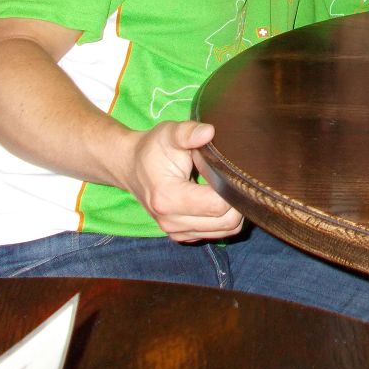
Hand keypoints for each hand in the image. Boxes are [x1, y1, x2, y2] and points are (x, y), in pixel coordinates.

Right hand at [123, 121, 244, 242]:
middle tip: (232, 177)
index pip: (218, 205)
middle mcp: (171, 221)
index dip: (232, 187)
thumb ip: (188, 132)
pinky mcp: (181, 236)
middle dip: (237, 200)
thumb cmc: (153, 148)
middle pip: (226, 222)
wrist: (131, 166)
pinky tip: (217, 198)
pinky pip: (216, 233)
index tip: (229, 169)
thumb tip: (209, 132)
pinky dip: (224, 219)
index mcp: (168, 198)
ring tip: (224, 186)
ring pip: (225, 231)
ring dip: (233, 211)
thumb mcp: (169, 133)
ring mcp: (176, 232)